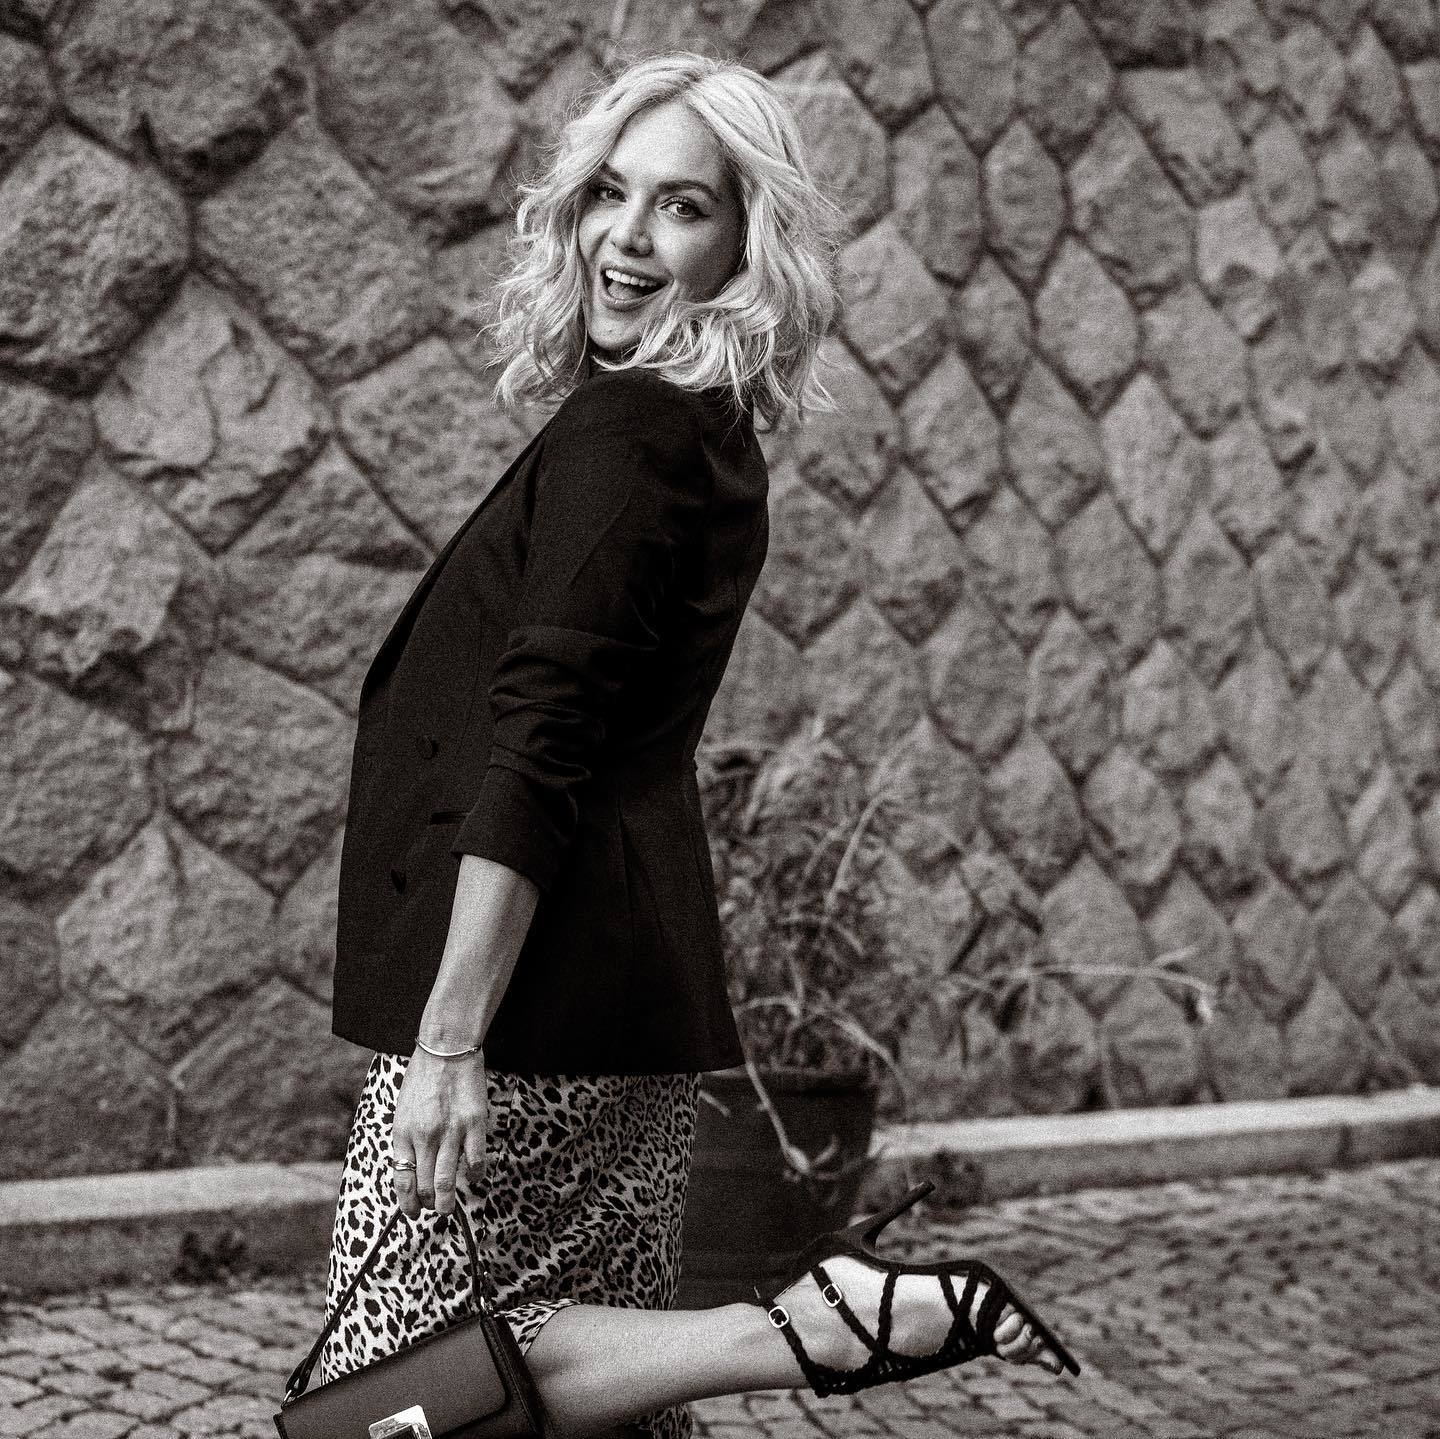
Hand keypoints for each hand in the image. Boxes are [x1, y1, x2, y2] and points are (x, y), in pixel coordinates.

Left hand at [391, 1050, 488, 1216]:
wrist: (446, 1050)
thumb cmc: (423, 1078)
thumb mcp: (403, 1111)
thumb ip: (406, 1140)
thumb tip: (412, 1169)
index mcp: (403, 1133)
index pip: (402, 1179)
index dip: (407, 1202)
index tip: (412, 1211)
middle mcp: (424, 1136)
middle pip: (425, 1186)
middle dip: (428, 1204)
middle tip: (433, 1207)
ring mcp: (451, 1132)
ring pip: (447, 1182)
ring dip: (447, 1201)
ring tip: (448, 1207)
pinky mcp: (474, 1124)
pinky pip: (476, 1161)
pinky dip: (475, 1175)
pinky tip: (474, 1176)